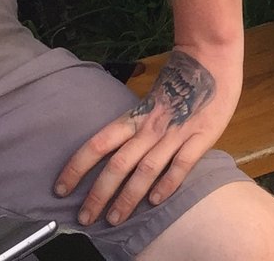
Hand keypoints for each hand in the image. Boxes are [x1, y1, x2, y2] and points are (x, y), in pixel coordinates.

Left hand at [57, 47, 240, 226]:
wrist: (212, 55)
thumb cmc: (180, 78)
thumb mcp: (151, 99)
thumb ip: (137, 124)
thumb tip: (115, 151)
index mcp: (136, 116)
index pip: (99, 143)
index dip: (77, 167)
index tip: (61, 188)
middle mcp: (151, 127)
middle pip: (118, 163)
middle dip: (99, 194)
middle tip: (85, 218)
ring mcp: (176, 132)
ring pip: (146, 169)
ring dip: (128, 197)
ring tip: (114, 219)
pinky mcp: (202, 136)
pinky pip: (181, 164)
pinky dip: (168, 183)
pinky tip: (156, 201)